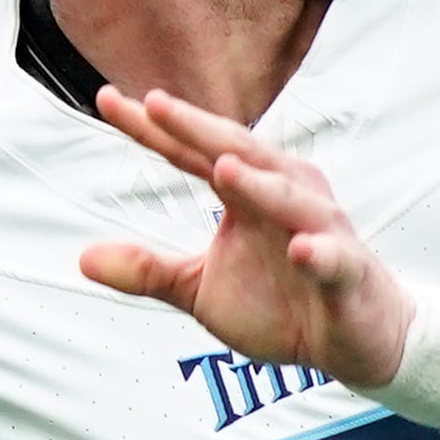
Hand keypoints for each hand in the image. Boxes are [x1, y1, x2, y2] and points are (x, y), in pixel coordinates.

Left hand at [78, 85, 421, 383]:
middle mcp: (286, 195)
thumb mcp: (202, 291)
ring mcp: (321, 230)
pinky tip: (299, 249)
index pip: (192, 154)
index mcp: (248, 192)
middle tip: (158, 104)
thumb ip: (149, 271)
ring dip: (258, 184)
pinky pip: (333, 257)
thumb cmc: (284, 304)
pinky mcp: (349, 271)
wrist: (357, 339)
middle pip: (241, 154)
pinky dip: (318, 252)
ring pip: (290, 198)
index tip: (106, 99)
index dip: (153, 129)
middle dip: (201, 130)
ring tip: (221, 169)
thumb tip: (82, 259)